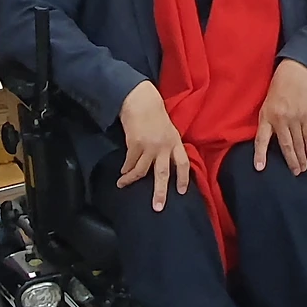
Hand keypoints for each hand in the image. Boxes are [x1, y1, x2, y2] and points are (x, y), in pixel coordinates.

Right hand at [118, 81, 189, 210]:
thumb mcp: (168, 129)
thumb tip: (166, 162)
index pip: (183, 163)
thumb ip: (169, 145)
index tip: (181, 192)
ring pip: (142, 170)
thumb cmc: (154, 113)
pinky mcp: (135, 144)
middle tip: (158, 207)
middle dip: (160, 192)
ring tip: (123, 185)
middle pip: (164, 173)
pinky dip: (126, 170)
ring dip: (131, 180)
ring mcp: (150, 146)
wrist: (140, 99)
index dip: (183, 179)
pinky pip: (130, 162)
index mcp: (175, 142)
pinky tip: (122, 173)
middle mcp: (164, 146)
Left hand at [254, 60, 306, 174]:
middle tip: (294, 173)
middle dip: (290, 161)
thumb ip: (268, 119)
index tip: (259, 167)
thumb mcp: (267, 102)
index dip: (260, 154)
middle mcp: (280, 119)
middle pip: (285, 145)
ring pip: (298, 143)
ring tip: (302, 169)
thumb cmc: (279, 85)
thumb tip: (269, 137)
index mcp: (266, 115)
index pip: (261, 139)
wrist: (296, 71)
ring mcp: (295, 118)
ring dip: (301, 158)